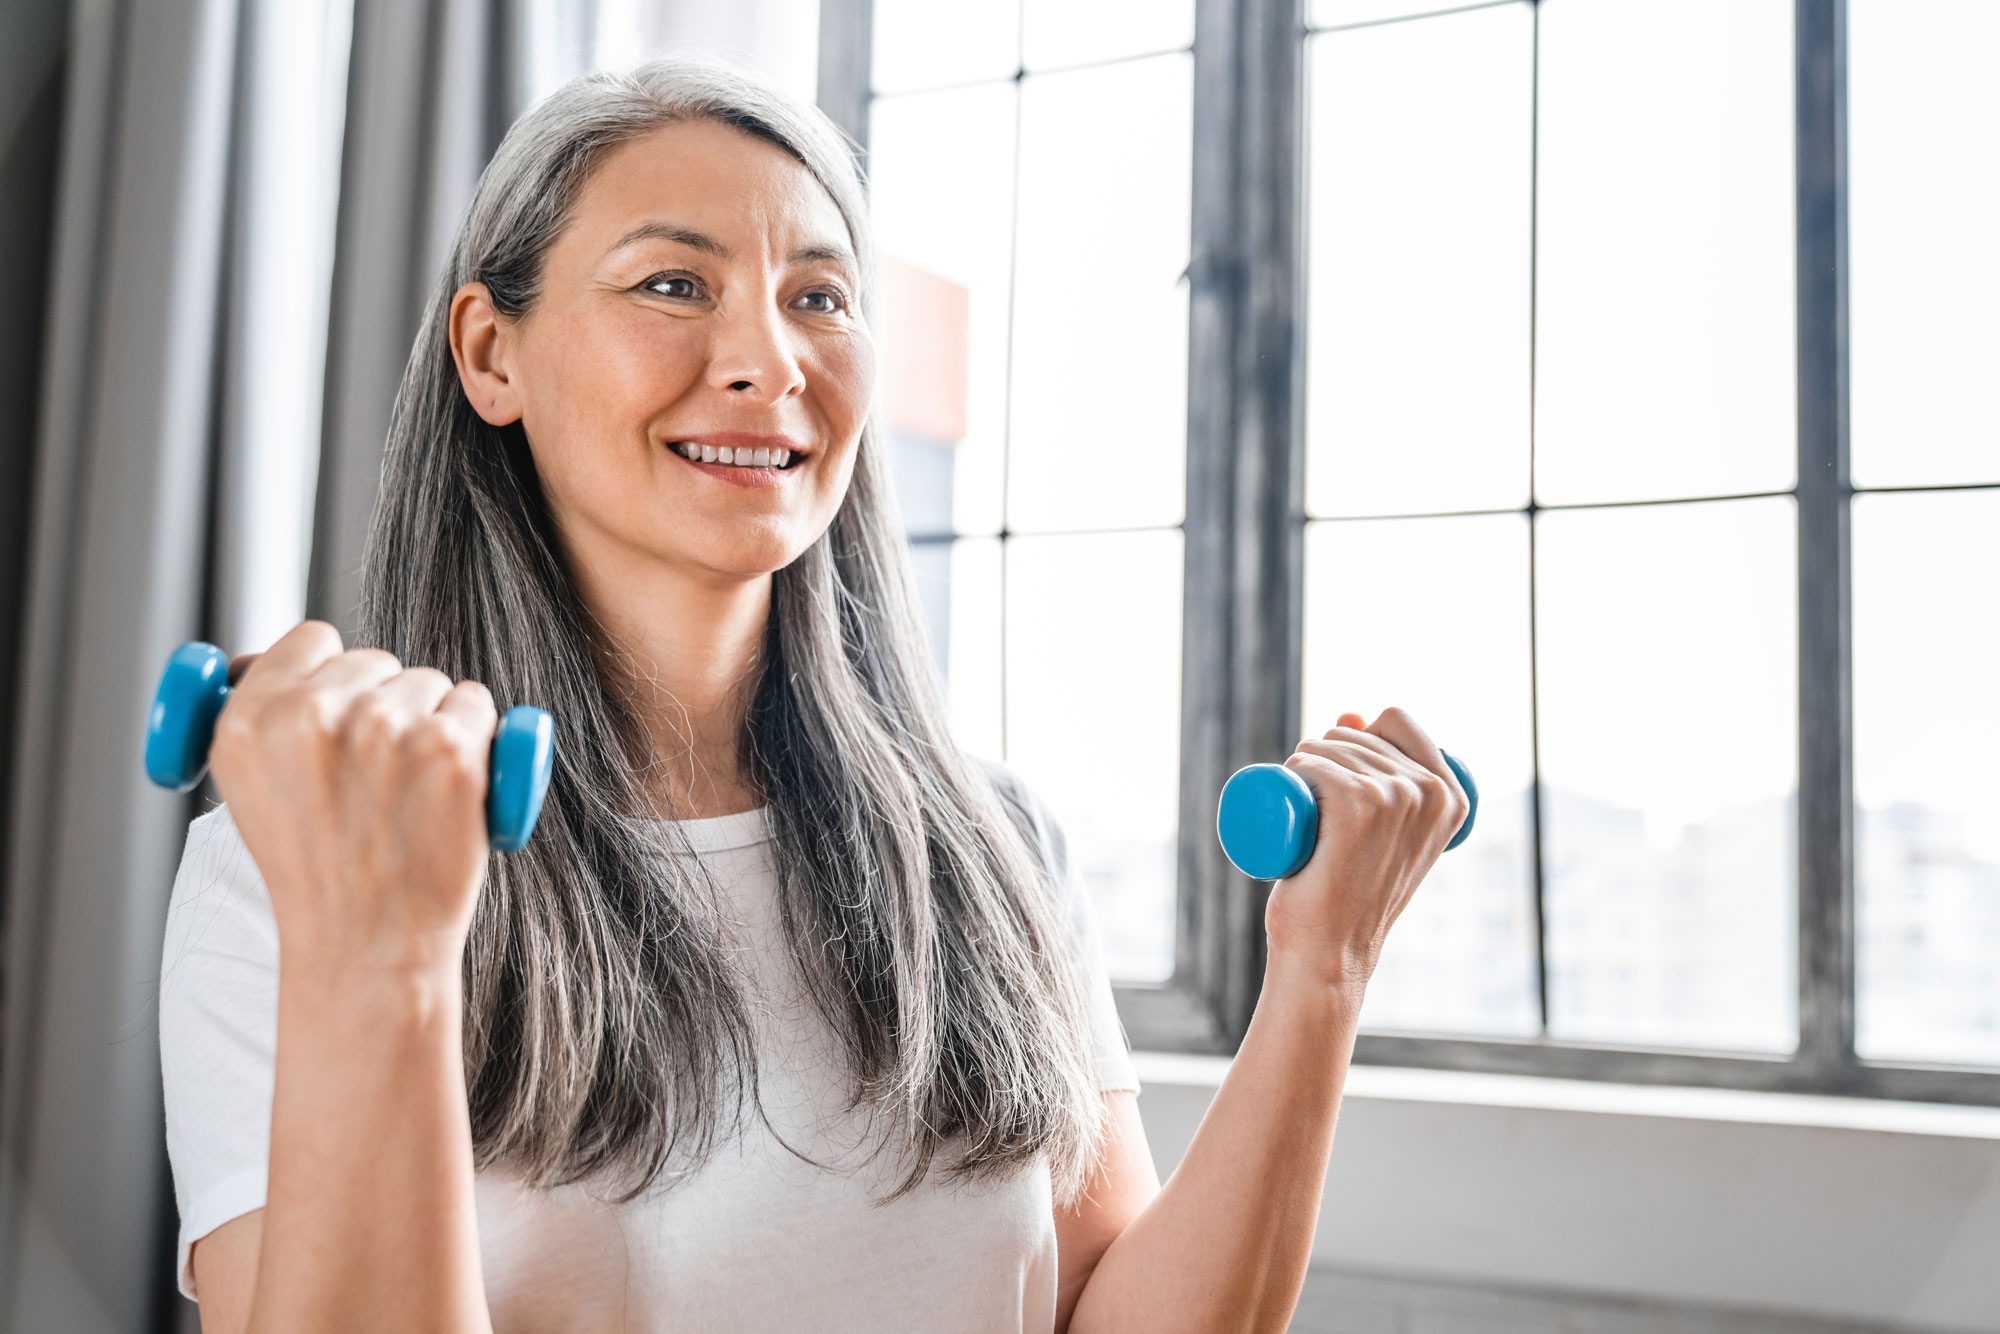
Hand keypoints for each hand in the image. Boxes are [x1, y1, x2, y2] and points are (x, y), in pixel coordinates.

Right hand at [207, 620, 499, 980]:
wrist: (367, 946)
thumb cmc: (320, 871)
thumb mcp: (253, 789)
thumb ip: (271, 718)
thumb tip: (305, 659)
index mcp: (250, 720)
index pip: (311, 640)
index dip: (333, 674)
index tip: (343, 711)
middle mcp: (313, 715)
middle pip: (375, 659)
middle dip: (384, 705)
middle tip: (377, 778)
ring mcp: (385, 729)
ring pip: (429, 683)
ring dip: (431, 723)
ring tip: (408, 796)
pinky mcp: (449, 750)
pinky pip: (476, 704)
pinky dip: (478, 739)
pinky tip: (451, 791)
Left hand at [1264, 706, 1470, 990]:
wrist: (1331, 953)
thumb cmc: (1351, 892)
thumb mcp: (1381, 831)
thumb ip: (1383, 776)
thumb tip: (1349, 713)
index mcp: (1454, 795)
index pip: (1395, 719)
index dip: (1358, 738)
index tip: (1342, 779)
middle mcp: (1432, 791)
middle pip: (1355, 733)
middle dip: (1323, 756)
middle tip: (1316, 811)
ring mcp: (1397, 796)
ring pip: (1327, 746)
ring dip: (1302, 766)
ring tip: (1306, 817)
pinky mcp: (1359, 803)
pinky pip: (1311, 762)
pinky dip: (1294, 771)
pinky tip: (1296, 802)